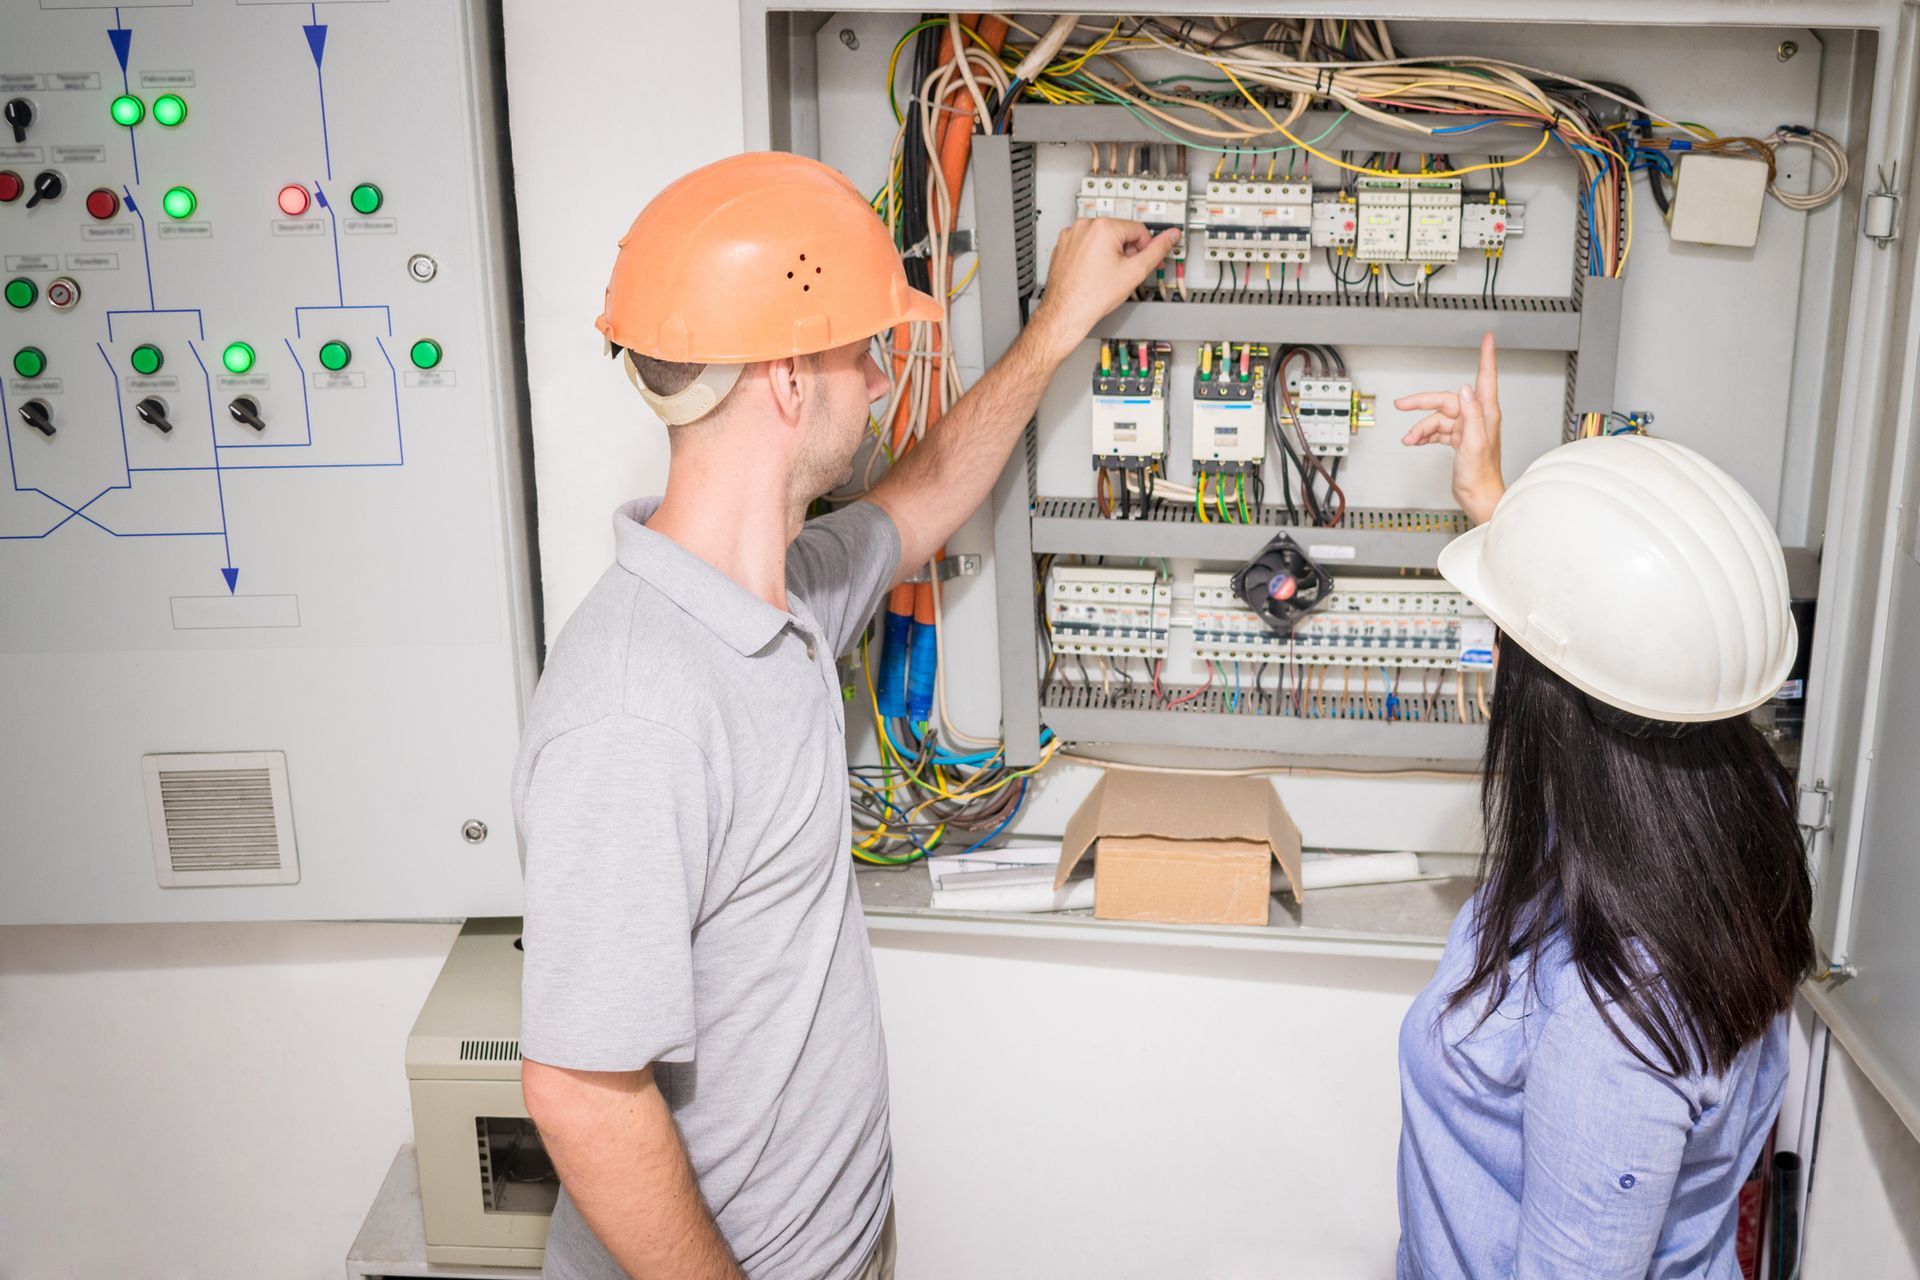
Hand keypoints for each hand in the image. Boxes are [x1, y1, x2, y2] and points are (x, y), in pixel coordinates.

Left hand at [1030, 219, 1178, 358]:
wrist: (1065, 312)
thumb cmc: (1093, 296)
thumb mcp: (1135, 272)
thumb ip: (1157, 250)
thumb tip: (1171, 235)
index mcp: (1103, 227)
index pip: (1138, 229)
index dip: (1146, 248)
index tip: (1146, 261)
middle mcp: (1084, 226)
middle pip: (1120, 232)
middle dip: (1127, 251)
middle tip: (1125, 272)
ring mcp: (1071, 235)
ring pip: (1102, 238)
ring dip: (1110, 253)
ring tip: (1107, 275)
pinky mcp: (1063, 245)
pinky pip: (1086, 244)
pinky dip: (1093, 256)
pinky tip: (1094, 273)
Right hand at [1397, 332, 1505, 525]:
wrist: (1478, 496)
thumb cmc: (1481, 474)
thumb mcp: (1475, 442)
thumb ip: (1472, 414)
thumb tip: (1466, 389)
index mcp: (1485, 413)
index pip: (1485, 378)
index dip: (1486, 357)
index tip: (1487, 339)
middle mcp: (1477, 417)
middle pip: (1446, 400)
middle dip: (1422, 403)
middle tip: (1402, 403)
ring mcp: (1467, 428)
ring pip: (1437, 418)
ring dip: (1420, 428)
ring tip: (1410, 439)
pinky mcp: (1458, 439)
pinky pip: (1437, 430)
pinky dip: (1424, 435)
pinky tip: (1415, 442)